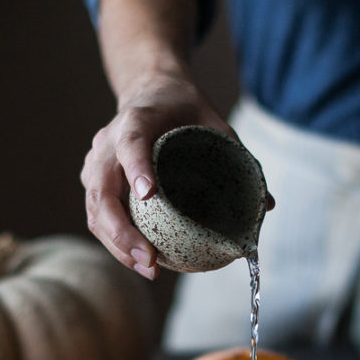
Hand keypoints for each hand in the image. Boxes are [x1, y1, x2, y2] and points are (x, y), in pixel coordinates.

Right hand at [81, 70, 231, 278]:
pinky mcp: (93, 181)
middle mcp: (107, 143)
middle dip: (122, 232)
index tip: (149, 194)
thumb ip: (238, 157)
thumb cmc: (182, 110)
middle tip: (151, 260)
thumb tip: (266, 204)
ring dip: (118, 246)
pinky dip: (115, 242)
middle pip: (102, 191)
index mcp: (136, 121)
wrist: (149, 90)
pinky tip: (140, 261)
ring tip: (149, 268)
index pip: (131, 144)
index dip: (137, 169)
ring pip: (95, 211)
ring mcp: (95, 164)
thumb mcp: (213, 123)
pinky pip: (96, 217)